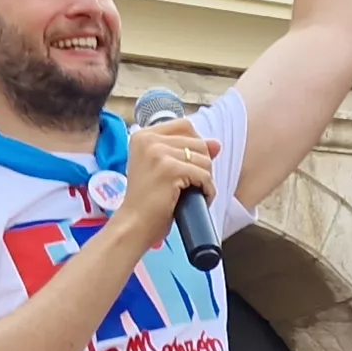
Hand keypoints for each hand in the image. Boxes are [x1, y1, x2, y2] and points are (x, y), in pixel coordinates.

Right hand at [114, 117, 217, 248]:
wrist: (134, 225)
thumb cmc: (147, 202)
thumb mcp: (164, 169)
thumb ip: (187, 151)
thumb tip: (216, 144)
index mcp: (143, 136)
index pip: (184, 125)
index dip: (196, 144)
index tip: (193, 164)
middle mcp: (148, 140)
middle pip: (197, 142)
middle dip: (202, 165)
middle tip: (193, 184)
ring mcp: (158, 153)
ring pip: (204, 159)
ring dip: (206, 180)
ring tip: (195, 193)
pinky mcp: (169, 169)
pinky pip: (204, 175)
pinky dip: (208, 190)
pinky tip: (199, 199)